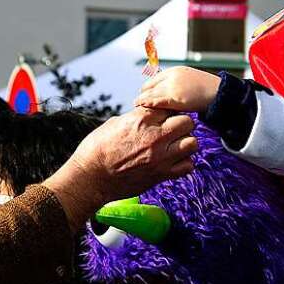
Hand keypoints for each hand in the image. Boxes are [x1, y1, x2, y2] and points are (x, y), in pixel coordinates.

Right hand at [46, 108, 196, 230]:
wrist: (90, 177)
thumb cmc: (96, 149)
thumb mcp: (114, 124)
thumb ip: (136, 118)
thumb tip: (146, 115)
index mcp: (141, 119)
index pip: (170, 105)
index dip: (168, 110)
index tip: (164, 115)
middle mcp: (155, 136)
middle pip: (187, 122)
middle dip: (182, 124)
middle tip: (173, 130)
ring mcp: (160, 157)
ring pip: (192, 143)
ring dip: (185, 143)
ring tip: (175, 146)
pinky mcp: (161, 175)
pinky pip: (187, 166)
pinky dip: (183, 163)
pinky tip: (172, 161)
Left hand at [137, 67, 220, 112]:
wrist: (221, 94)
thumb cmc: (207, 91)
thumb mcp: (189, 83)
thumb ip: (176, 85)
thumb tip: (165, 93)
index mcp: (175, 71)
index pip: (152, 81)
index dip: (147, 91)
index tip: (144, 98)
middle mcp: (172, 76)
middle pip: (149, 87)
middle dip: (143, 96)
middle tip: (138, 104)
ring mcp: (173, 86)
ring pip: (150, 94)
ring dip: (142, 101)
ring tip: (137, 108)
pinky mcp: (175, 97)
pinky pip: (156, 101)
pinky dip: (148, 104)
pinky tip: (143, 107)